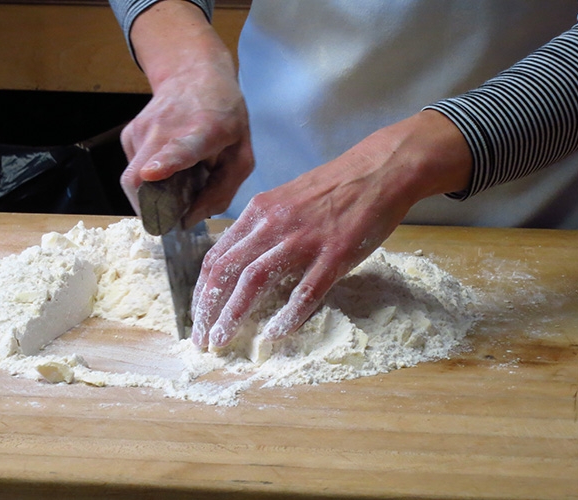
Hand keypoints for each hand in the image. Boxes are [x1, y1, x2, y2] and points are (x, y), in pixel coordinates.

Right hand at [119, 1, 252, 224]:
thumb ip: (222, 191)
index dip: (164, 163)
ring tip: (175, 182)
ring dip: (151, 194)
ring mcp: (142, 130)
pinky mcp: (129, 134)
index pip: (179, 148)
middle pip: (138, 178)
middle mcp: (165, 129)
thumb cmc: (224, 116)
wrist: (194, 74)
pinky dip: (148, 180)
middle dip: (149, 209)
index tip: (151, 173)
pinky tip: (167, 166)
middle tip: (169, 217)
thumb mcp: (240, 154)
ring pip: (133, 180)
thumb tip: (190, 219)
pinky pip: (133, 171)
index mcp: (203, 132)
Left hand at [190, 110, 473, 348]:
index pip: (217, 256)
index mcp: (258, 212)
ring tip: (223, 340)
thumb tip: (238, 263)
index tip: (197, 316)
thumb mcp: (284, 201)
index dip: (201, 291)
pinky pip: (306, 291)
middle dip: (208, 310)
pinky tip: (274, 335)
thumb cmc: (332, 189)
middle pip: (227, 271)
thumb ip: (260, 230)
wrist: (379, 169)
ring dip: (234, 315)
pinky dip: (287, 316)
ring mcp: (304, 239)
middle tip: (202, 340)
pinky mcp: (335, 254)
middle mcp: (273, 224)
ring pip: (255, 281)